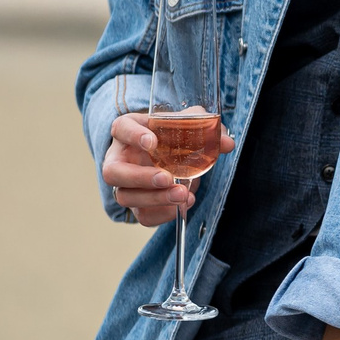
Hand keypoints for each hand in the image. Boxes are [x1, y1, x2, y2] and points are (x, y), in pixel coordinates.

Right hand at [102, 112, 233, 225]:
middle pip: (112, 172)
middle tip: (167, 178)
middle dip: (140, 177)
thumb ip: (204, 127)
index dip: (133, 135)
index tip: (152, 142)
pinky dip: (163, 214)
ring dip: (154, 199)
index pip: (121, 129)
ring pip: (125, 197)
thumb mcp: (185, 124)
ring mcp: (125, 184)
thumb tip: (226, 143)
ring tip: (183, 195)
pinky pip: (142, 215)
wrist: (168, 152)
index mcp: (128, 131)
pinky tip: (182, 206)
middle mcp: (119, 158)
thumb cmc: (171, 134)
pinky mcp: (137, 204)